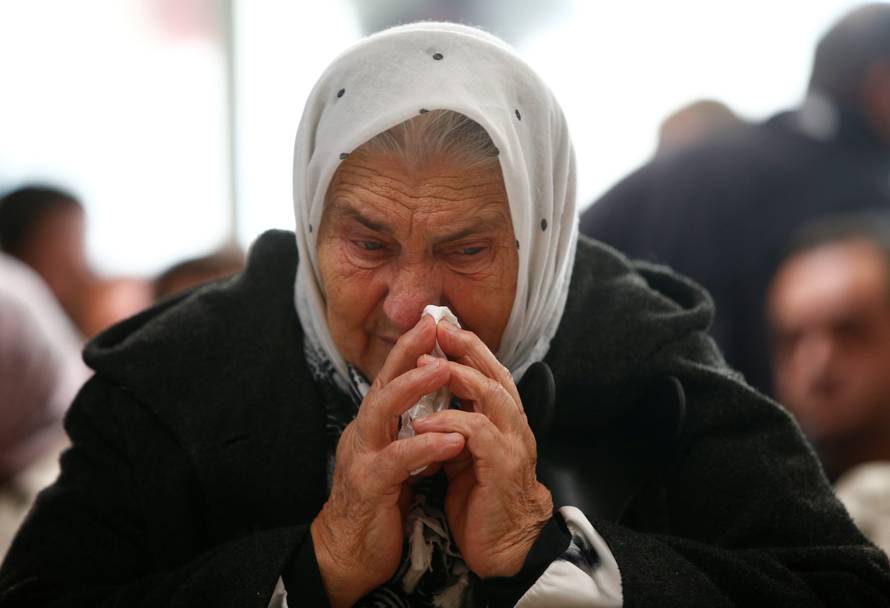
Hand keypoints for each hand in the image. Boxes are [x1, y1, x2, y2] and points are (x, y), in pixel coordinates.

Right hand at [311, 316, 465, 606]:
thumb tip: (442, 410)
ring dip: (413, 388)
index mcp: (374, 427)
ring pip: (382, 411)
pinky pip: (396, 461)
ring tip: (444, 369)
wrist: (349, 555)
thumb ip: (412, 433)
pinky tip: (452, 440)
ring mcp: (361, 458)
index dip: (410, 350)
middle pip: (383, 383)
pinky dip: (424, 447)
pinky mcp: (368, 486)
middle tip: (433, 327)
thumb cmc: (377, 505)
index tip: (433, 321)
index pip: (392, 380)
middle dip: (408, 352)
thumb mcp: (398, 461)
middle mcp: (364, 434)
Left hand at [411, 321, 552, 577]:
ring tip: (424, 366)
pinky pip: (477, 432)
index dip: (468, 348)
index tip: (440, 328)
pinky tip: (423, 420)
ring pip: (491, 394)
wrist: (502, 549)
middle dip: (465, 348)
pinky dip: (449, 421)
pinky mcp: (502, 467)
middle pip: (495, 373)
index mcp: (505, 421)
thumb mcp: (465, 454)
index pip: (491, 372)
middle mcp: (514, 426)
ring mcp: (513, 444)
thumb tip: (431, 399)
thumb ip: (458, 425)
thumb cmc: (481, 500)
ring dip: (456, 376)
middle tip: (436, 329)